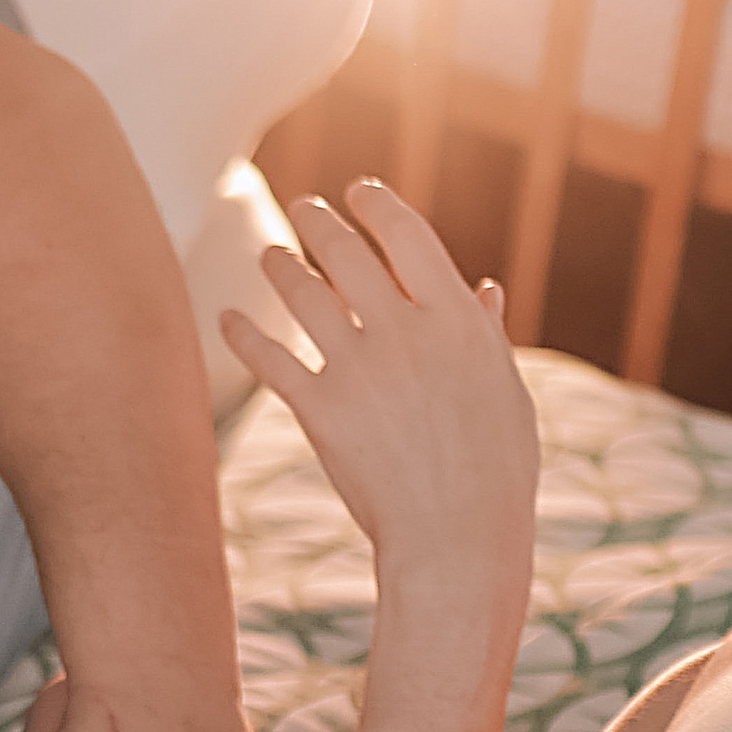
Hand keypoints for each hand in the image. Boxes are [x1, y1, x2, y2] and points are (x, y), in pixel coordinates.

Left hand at [223, 179, 537, 600]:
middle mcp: (404, 332)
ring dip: (281, 266)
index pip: (408, 236)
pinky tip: (226, 319)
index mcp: (457, 320)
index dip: (377, 207)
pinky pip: (271, 358)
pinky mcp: (320, 409)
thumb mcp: (505, 395)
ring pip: (304, 295)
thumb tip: (483, 290)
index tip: (359, 192)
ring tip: (271, 255)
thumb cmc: (493, 473)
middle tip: (305, 207)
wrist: (457, 539)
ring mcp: (359, 368)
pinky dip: (243, 334)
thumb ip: (485, 337)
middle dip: (321, 221)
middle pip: (348, 254)